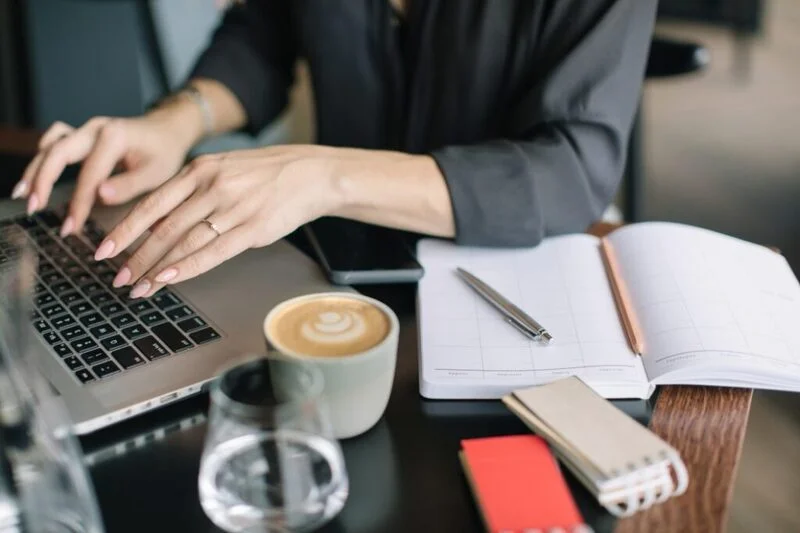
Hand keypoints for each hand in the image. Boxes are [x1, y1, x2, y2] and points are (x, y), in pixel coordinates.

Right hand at [14, 112, 197, 235]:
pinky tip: (35, 176)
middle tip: (34, 208)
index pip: (90, 174)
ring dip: (35, 170)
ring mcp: (86, 129)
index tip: (72, 227)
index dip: (78, 203)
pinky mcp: (82, 134)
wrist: (167, 131)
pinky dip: (43, 157)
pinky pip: (55, 141)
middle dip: (43, 181)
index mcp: (115, 136)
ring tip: (24, 195)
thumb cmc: (164, 154)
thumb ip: (129, 185)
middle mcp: (95, 128)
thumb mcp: (157, 173)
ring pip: (51, 146)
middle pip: (58, 152)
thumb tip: (100, 196)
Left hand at [94, 146, 345, 297]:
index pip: (152, 203)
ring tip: (140, 288)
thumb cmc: (267, 176)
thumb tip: (161, 225)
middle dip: (135, 256)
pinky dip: (188, 267)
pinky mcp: (253, 227)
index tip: (104, 250)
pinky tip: (170, 279)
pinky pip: (214, 252)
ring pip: (184, 242)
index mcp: (200, 170)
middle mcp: (212, 186)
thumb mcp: (224, 171)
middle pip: (163, 227)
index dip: (125, 230)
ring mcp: (233, 207)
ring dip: (157, 268)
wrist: (311, 174)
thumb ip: (194, 193)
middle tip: (118, 277)